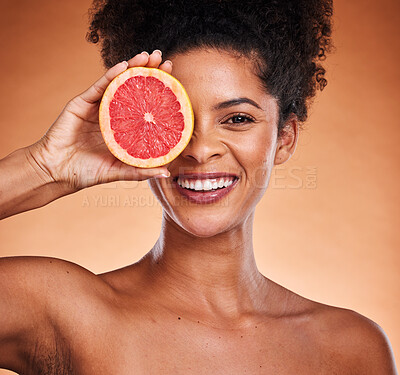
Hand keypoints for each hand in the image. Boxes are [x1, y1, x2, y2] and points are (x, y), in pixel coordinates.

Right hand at [27, 50, 171, 191]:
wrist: (57, 172)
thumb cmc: (87, 172)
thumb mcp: (119, 171)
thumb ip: (140, 170)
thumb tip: (166, 172)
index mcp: (122, 128)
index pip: (144, 105)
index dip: (159, 93)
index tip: (175, 82)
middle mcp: (112, 114)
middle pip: (134, 89)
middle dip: (150, 73)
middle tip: (165, 62)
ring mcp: (97, 107)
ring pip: (117, 83)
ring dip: (133, 67)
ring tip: (148, 57)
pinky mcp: (81, 103)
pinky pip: (98, 86)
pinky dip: (111, 75)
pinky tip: (124, 66)